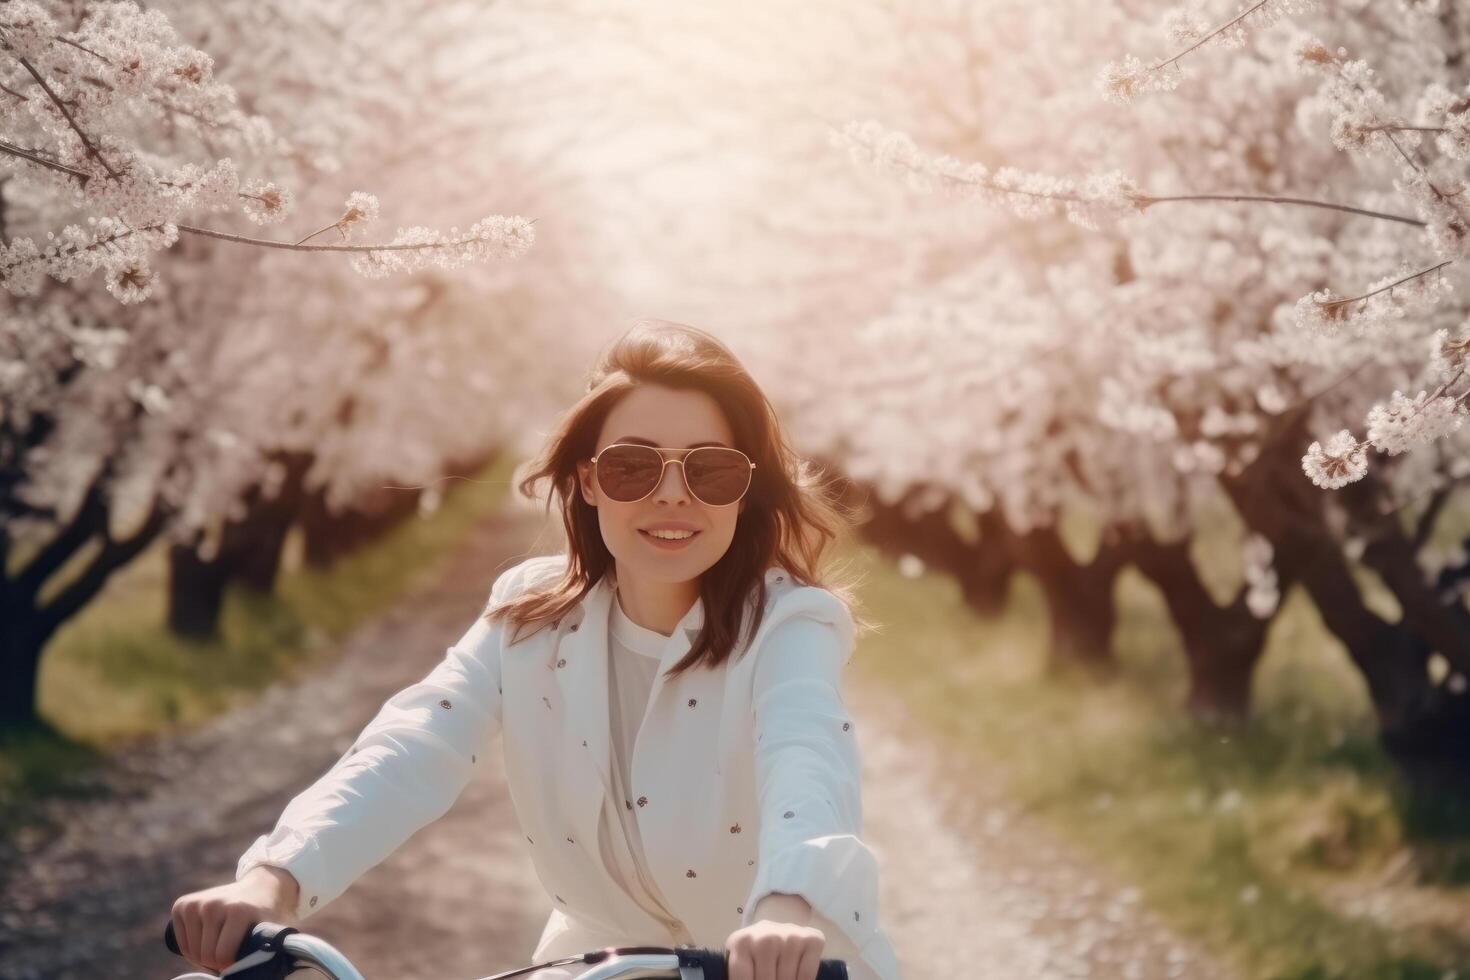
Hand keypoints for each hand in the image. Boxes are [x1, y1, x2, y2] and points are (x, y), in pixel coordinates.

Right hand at [170, 865, 298, 973]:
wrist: (261, 885)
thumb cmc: (267, 913)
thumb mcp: (272, 930)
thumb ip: (268, 950)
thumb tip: (260, 970)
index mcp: (238, 911)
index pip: (222, 956)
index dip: (230, 965)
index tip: (240, 962)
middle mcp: (214, 904)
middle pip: (206, 954)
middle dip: (216, 963)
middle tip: (229, 957)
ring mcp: (197, 903)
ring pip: (192, 951)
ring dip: (203, 957)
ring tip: (220, 949)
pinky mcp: (183, 905)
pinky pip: (180, 942)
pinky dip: (191, 949)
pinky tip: (205, 942)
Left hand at [725, 894, 825, 979]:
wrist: (775, 929)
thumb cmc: (753, 953)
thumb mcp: (740, 961)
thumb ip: (741, 973)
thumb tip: (737, 978)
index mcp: (741, 943)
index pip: (742, 979)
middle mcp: (766, 937)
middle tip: (769, 977)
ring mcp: (790, 937)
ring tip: (779, 976)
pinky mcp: (811, 939)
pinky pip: (806, 976)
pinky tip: (794, 976)